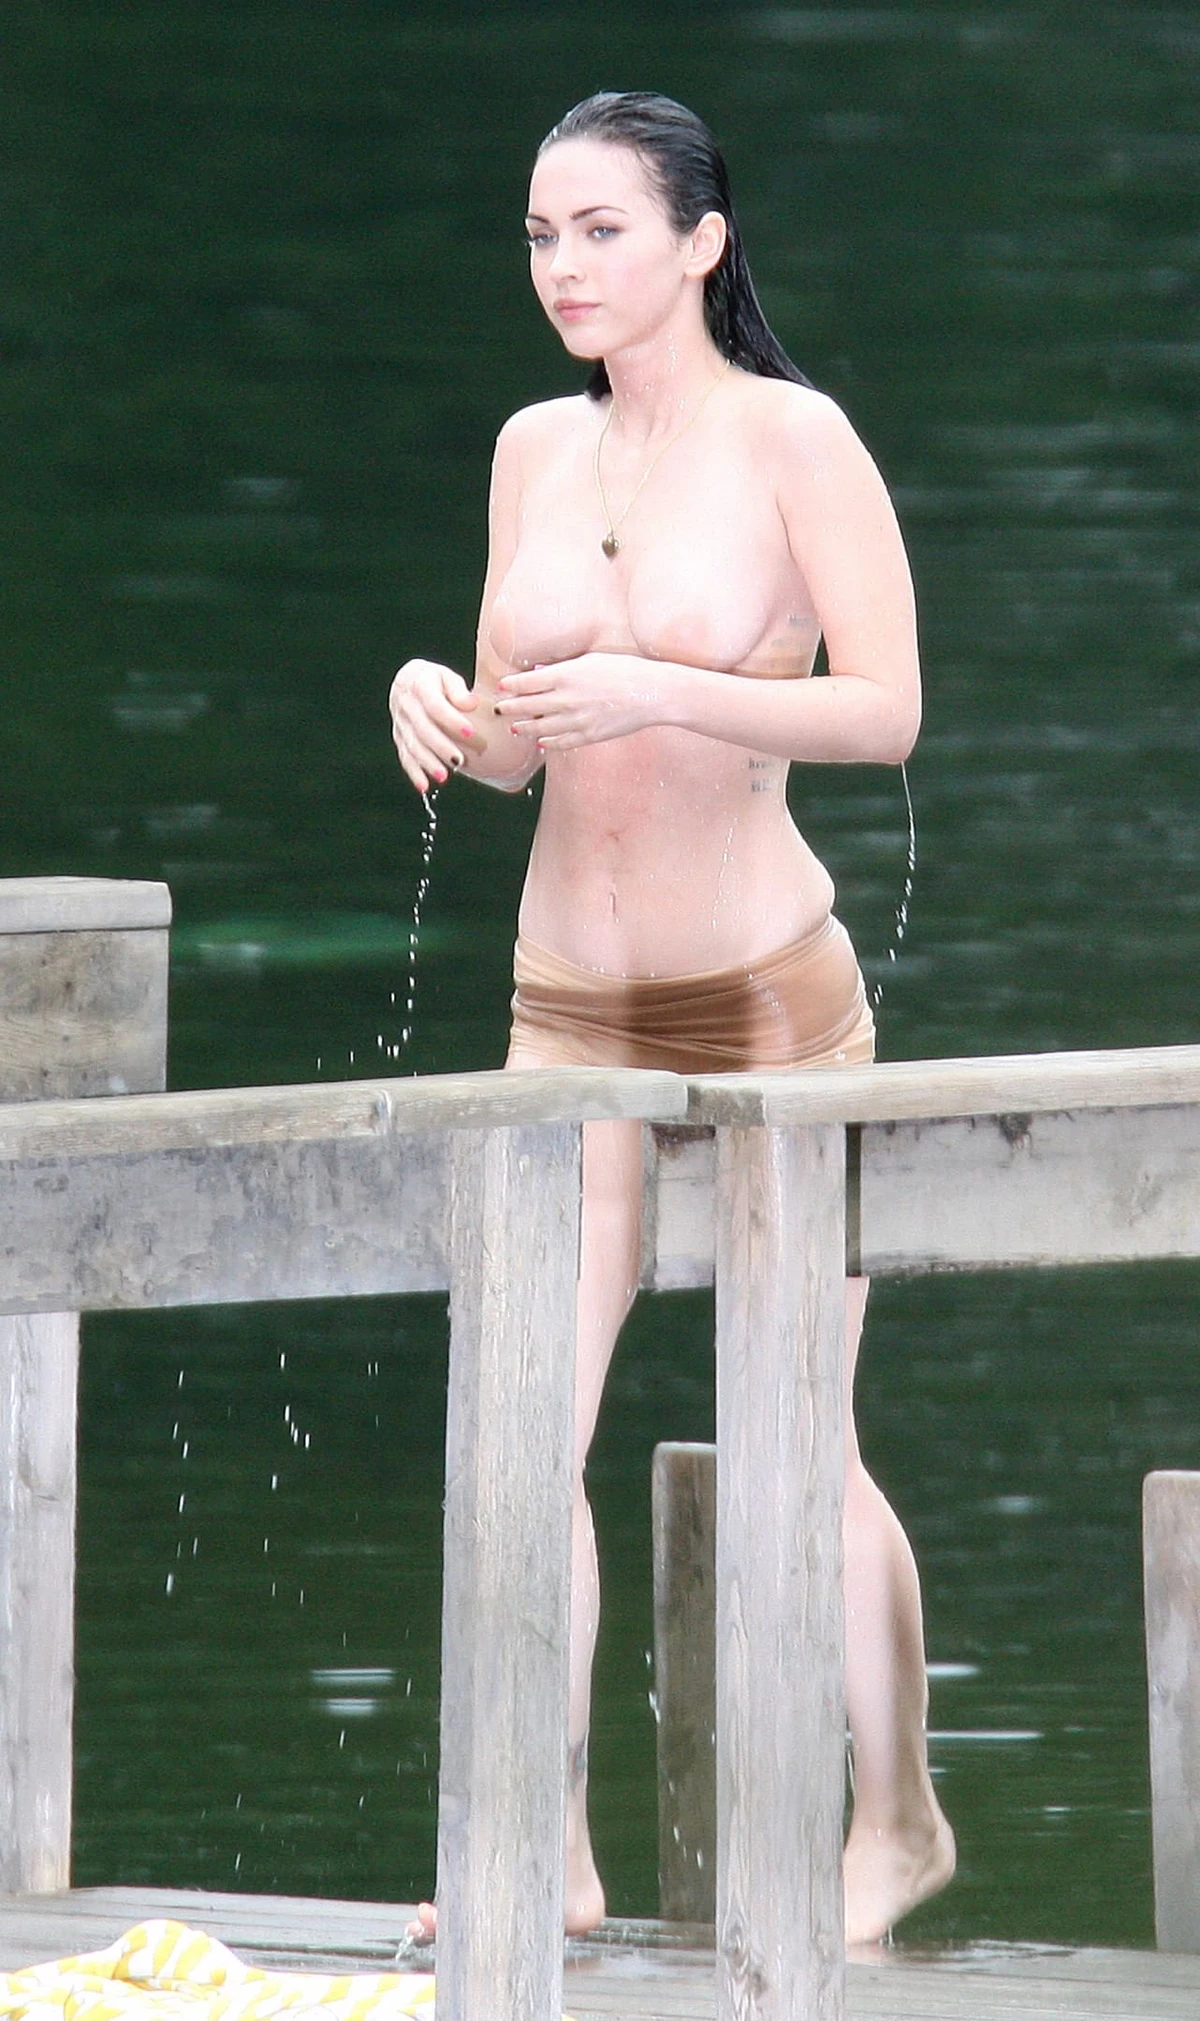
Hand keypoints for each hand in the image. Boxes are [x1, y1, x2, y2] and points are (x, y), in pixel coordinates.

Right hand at [388, 659, 476, 792]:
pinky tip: (424, 787)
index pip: (435, 705)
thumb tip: (472, 704)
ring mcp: (400, 722)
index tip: (471, 731)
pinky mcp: (398, 736)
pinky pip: (404, 756)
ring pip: (412, 745)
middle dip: (441, 747)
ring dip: (427, 763)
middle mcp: (405, 704)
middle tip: (459, 761)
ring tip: (444, 777)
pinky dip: (413, 772)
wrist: (407, 680)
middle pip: (423, 729)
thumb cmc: (435, 679)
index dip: (452, 719)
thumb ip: (458, 690)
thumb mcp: (446, 675)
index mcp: (419, 685)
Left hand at [494, 653, 662, 750]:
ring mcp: (576, 720)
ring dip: (524, 728)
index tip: (502, 687)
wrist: (652, 693)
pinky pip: (560, 742)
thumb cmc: (624, 670)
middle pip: (526, 706)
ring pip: (539, 728)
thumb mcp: (591, 659)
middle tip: (498, 709)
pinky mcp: (588, 736)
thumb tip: (540, 673)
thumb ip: (563, 668)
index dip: (510, 686)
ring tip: (515, 727)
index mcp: (565, 675)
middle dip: (509, 708)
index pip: (526, 683)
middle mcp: (566, 698)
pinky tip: (541, 741)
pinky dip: (547, 742)